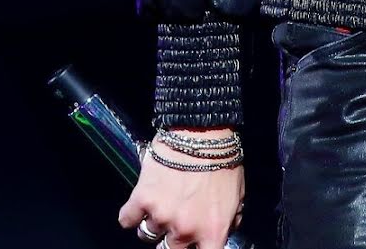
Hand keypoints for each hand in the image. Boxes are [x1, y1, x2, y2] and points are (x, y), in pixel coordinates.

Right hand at [117, 130, 244, 248]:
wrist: (203, 129)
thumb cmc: (224, 160)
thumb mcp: (238, 195)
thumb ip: (230, 221)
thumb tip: (223, 232)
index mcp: (212, 232)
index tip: (192, 244)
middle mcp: (184, 230)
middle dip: (172, 238)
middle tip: (176, 219)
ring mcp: (161, 216)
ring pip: (147, 235)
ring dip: (153, 222)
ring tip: (159, 203)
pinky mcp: (141, 199)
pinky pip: (127, 219)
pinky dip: (130, 213)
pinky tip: (138, 204)